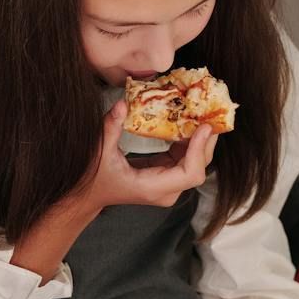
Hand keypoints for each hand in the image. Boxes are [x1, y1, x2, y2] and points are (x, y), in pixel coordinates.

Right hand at [70, 97, 215, 213]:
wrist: (87, 195)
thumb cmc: (92, 177)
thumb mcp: (99, 151)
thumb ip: (111, 127)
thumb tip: (124, 103)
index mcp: (152, 187)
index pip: (190, 173)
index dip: (200, 150)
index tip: (204, 127)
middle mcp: (165, 190)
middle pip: (198, 167)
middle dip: (206, 141)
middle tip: (211, 113)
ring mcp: (167, 184)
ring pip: (194, 162)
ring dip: (199, 138)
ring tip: (203, 113)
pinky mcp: (165, 175)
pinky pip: (184, 158)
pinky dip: (188, 140)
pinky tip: (189, 120)